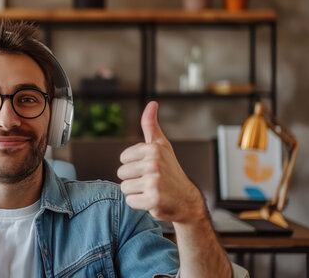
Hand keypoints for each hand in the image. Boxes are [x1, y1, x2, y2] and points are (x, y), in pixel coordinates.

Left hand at [117, 101, 205, 223]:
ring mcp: (154, 182)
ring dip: (136, 191)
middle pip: (122, 173)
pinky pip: (130, 201)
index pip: (123, 158)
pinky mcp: (153, 199)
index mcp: (153, 149)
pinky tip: (152, 200)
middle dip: (134, 179)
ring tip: (151, 190)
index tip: (148, 168)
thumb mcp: (162, 146)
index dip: (133, 165)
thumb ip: (151, 126)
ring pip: (125, 187)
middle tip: (151, 181)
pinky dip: (139, 204)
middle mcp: (154, 164)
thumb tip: (151, 103)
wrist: (187, 200)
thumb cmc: (171, 171)